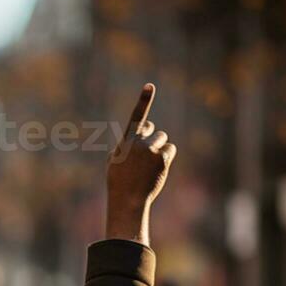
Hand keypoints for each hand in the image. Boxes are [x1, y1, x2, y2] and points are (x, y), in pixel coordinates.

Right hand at [106, 83, 176, 243]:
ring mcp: (152, 150)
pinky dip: (166, 157)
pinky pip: (170, 149)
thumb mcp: (115, 160)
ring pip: (163, 140)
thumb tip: (142, 136)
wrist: (128, 200)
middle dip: (152, 139)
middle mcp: (139, 142)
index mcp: (125, 140)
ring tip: (149, 165)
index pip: (136, 117)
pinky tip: (157, 168)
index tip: (150, 85)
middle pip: (154, 130)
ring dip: (159, 149)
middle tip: (144, 156)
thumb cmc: (119, 180)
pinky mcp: (163, 159)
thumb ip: (126, 144)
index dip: (143, 100)